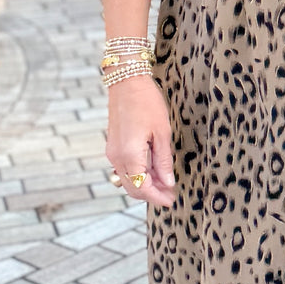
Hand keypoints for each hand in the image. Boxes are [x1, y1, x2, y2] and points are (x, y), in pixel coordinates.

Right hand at [105, 74, 175, 206]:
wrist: (126, 82)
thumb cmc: (146, 103)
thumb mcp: (162, 133)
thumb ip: (163, 161)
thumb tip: (168, 182)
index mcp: (129, 156)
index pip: (143, 187)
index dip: (158, 197)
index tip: (171, 201)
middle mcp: (117, 158)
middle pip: (133, 188)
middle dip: (152, 194)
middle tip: (170, 194)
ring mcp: (112, 153)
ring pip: (128, 180)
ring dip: (145, 184)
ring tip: (165, 182)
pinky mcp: (113, 147)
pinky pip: (125, 168)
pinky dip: (139, 174)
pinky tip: (153, 169)